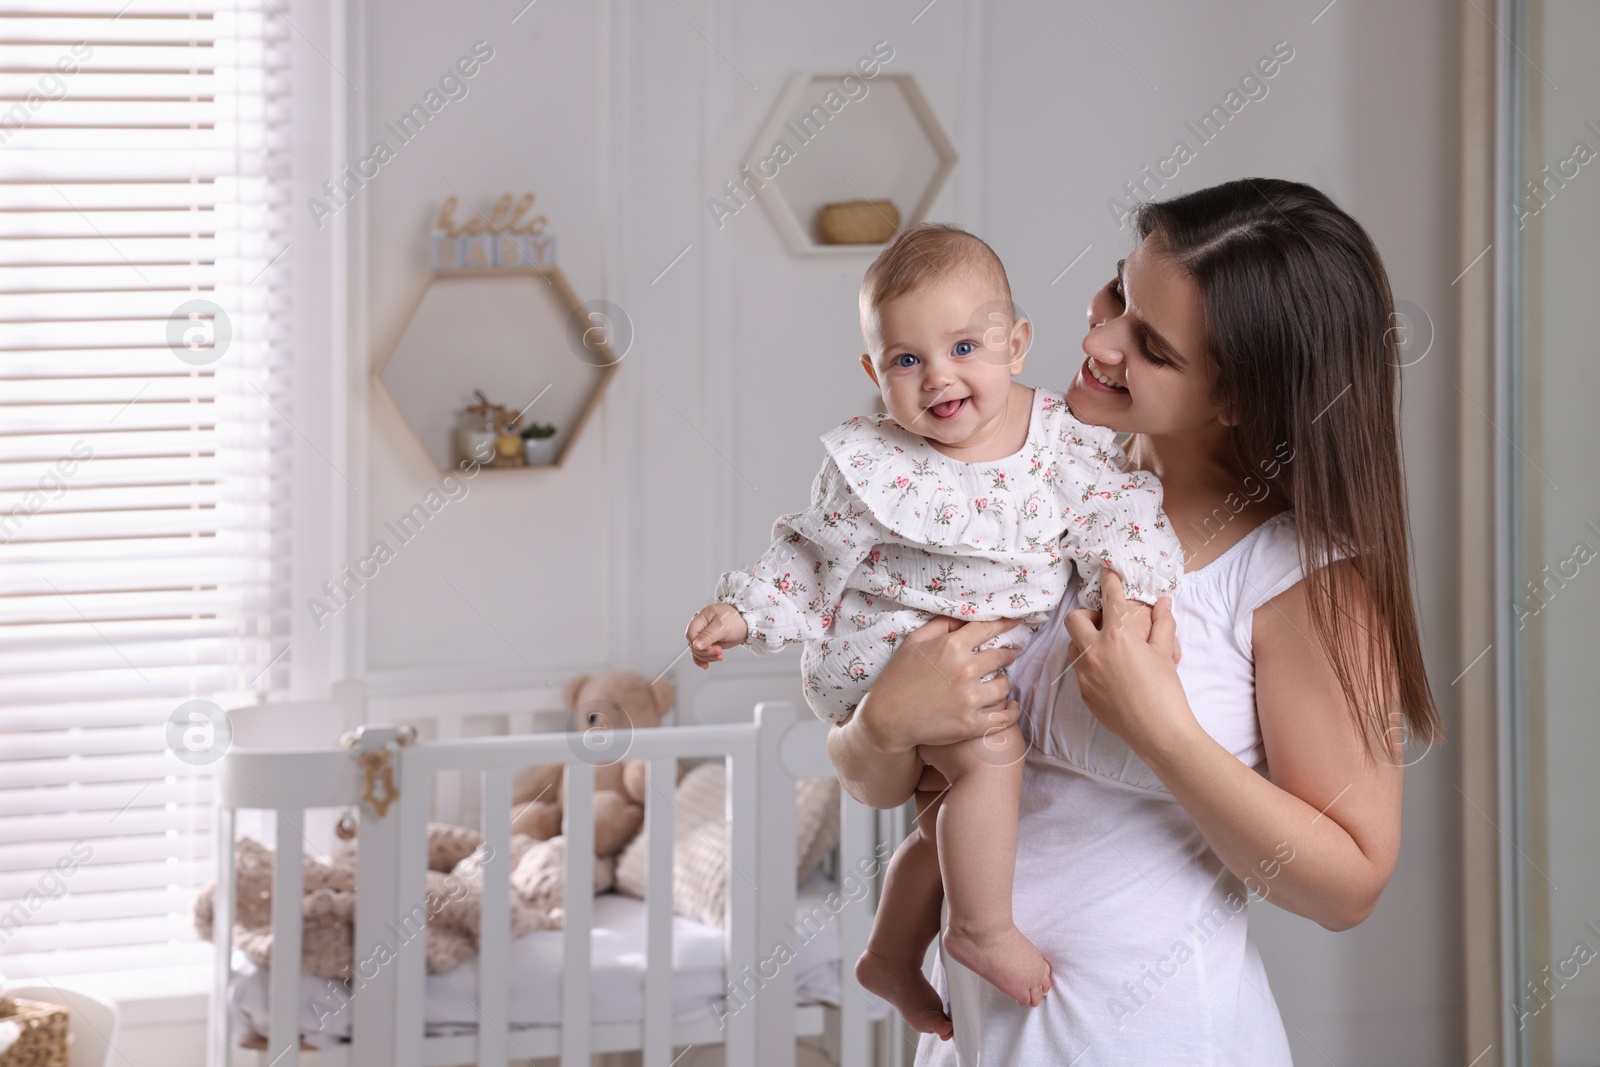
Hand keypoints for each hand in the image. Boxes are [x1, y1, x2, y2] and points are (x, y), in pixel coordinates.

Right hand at [685, 603, 747, 668]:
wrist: (744, 624)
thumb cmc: (734, 619)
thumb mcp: (722, 626)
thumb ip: (708, 635)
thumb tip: (696, 645)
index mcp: (700, 618)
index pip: (691, 635)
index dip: (698, 644)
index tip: (711, 647)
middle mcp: (699, 627)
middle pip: (694, 645)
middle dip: (706, 651)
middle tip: (719, 651)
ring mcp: (703, 636)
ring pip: (698, 651)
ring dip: (708, 657)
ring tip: (720, 656)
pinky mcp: (708, 644)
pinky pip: (700, 654)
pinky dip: (703, 660)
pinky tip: (706, 665)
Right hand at [853, 616, 1022, 754]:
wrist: (886, 719)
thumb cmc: (897, 677)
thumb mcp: (913, 642)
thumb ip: (940, 625)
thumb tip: (963, 618)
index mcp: (952, 647)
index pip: (988, 629)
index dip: (1006, 623)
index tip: (1016, 622)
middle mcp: (965, 670)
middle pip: (1001, 656)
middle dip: (1008, 654)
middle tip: (1010, 654)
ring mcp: (970, 699)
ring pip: (1004, 685)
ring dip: (1003, 682)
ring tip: (998, 683)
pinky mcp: (971, 724)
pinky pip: (1004, 717)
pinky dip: (1011, 711)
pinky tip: (1011, 707)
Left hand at [1064, 570, 1195, 757]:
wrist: (1159, 733)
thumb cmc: (1166, 690)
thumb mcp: (1165, 654)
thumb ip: (1163, 625)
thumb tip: (1164, 603)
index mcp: (1116, 637)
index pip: (1109, 600)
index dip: (1109, 582)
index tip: (1108, 574)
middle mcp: (1093, 652)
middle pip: (1073, 620)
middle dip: (1086, 615)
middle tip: (1106, 623)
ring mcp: (1084, 675)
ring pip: (1072, 647)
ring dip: (1085, 641)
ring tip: (1109, 649)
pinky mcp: (1084, 694)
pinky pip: (1080, 671)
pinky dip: (1091, 666)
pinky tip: (1112, 675)